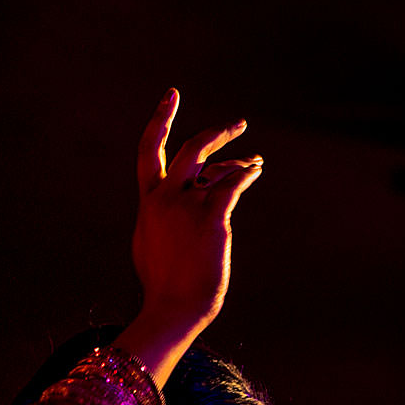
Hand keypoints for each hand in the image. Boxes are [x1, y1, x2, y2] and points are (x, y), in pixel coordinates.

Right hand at [114, 88, 264, 390]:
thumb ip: (159, 219)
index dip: (160, 120)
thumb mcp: (150, 245)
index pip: (149, 151)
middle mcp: (165, 196)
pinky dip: (247, 173)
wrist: (172, 307)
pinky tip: (256, 170)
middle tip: (237, 125)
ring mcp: (187, 205)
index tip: (172, 97)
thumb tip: (174, 207)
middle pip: (191, 149)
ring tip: (254, 164)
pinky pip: (234, 183)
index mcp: (148, 202)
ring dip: (240, 163)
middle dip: (216, 134)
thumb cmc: (163, 286)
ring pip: (219, 170)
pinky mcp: (211, 216)